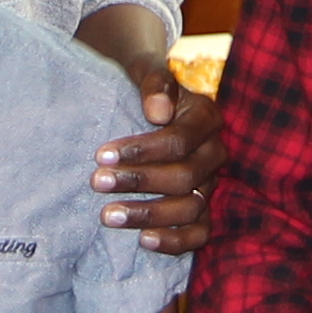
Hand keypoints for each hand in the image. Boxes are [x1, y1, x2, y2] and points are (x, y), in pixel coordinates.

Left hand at [95, 76, 220, 252]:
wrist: (150, 101)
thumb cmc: (145, 88)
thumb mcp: (147, 71)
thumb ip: (155, 83)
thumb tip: (158, 112)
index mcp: (207, 117)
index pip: (179, 141)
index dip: (141, 151)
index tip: (101, 154)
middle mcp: (215, 153)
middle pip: (184, 177)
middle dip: (138, 181)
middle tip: (96, 182)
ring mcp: (211, 183)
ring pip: (191, 208)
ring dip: (149, 214)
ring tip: (108, 215)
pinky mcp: (203, 209)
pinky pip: (199, 233)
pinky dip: (175, 241)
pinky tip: (143, 241)